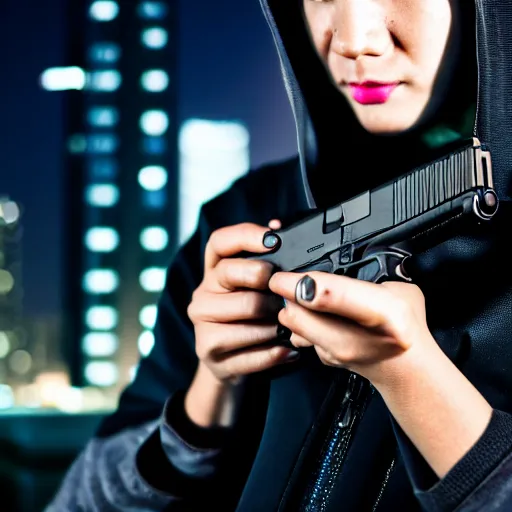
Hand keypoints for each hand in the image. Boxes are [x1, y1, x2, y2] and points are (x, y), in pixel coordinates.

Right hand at [185, 220, 298, 426]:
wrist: (229, 365)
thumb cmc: (251, 320)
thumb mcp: (255, 290)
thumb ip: (266, 261)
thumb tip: (279, 226)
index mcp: (213, 272)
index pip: (220, 243)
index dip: (246, 235)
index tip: (273, 239)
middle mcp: (202, 295)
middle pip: (234, 274)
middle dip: (269, 282)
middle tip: (291, 294)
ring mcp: (202, 325)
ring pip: (249, 312)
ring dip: (279, 320)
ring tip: (294, 326)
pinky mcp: (209, 352)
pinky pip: (252, 349)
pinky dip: (277, 351)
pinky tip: (289, 350)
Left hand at [268, 271, 435, 386]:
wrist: (407, 368)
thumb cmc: (406, 324)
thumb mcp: (399, 286)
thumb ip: (371, 271)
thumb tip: (334, 256)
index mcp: (380, 313)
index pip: (327, 297)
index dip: (297, 284)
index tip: (281, 276)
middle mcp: (353, 337)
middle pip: (296, 313)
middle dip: (287, 294)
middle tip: (288, 281)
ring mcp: (335, 353)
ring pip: (293, 326)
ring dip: (291, 308)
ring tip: (301, 296)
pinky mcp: (323, 359)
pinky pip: (298, 336)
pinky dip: (298, 322)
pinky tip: (313, 314)